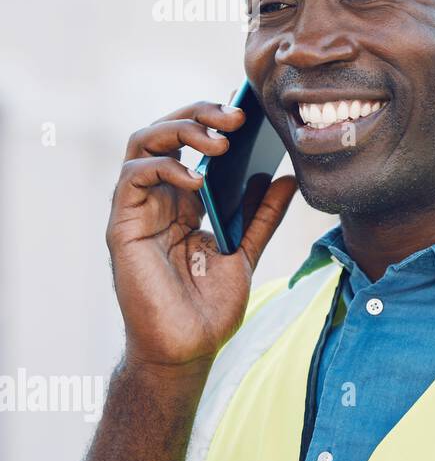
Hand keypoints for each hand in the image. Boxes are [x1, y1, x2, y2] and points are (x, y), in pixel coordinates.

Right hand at [106, 100, 296, 371]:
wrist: (188, 348)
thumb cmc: (210, 306)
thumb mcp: (246, 250)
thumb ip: (262, 215)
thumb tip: (286, 178)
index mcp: (185, 199)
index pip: (191, 142)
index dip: (215, 119)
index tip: (251, 112)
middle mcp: (158, 198)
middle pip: (165, 131)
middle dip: (200, 113)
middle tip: (238, 114)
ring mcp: (138, 210)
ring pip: (142, 143)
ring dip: (181, 130)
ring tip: (220, 141)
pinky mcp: (123, 227)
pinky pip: (132, 178)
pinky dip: (165, 168)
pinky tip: (198, 179)